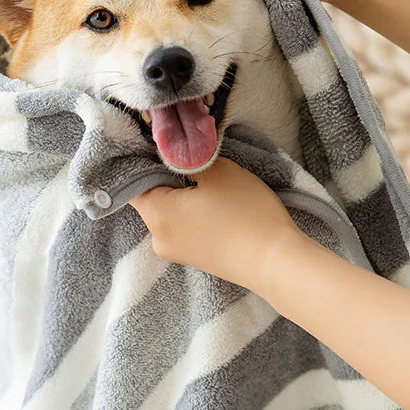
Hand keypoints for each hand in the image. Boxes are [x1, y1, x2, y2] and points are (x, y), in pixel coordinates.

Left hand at [129, 157, 300, 293]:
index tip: (170, 146)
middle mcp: (157, 237)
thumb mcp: (218, 170)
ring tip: (212, 184)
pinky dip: (195, 213)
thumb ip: (188, 158)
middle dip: (170, 177)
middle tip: (197, 162)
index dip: (148, 159)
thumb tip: (175, 154)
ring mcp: (176, 252)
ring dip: (185, 195)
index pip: (134, 179)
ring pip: (170, 212)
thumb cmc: (245, 213)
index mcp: (154, 213)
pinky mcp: (195, 258)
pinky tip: (218, 205)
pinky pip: (185, 227)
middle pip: (152, 196)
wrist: (276, 262)